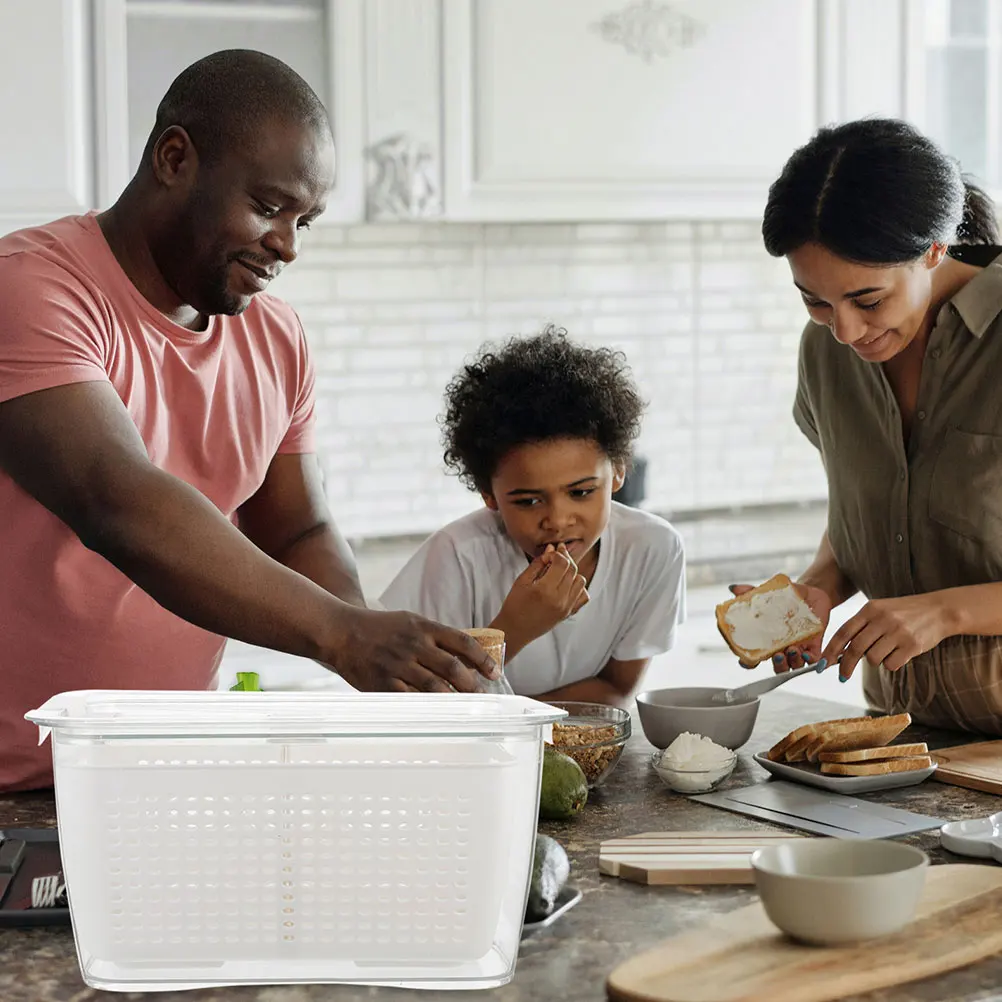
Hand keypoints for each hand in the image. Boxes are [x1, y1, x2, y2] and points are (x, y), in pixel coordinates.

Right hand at [324, 608, 498, 692]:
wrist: (342, 631)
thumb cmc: (379, 627)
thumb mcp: (411, 621)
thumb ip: (436, 636)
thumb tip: (466, 655)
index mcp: (424, 627)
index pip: (463, 643)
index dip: (483, 660)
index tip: (495, 673)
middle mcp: (414, 645)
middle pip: (453, 668)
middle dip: (472, 685)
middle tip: (482, 696)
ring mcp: (398, 665)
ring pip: (435, 687)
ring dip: (454, 699)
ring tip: (464, 707)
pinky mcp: (383, 682)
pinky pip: (410, 699)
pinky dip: (426, 708)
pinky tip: (436, 713)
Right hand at [495, 544, 588, 651]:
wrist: (515, 630)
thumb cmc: (514, 604)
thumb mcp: (522, 581)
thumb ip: (538, 563)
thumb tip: (551, 549)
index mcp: (545, 589)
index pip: (562, 563)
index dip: (558, 553)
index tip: (550, 552)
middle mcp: (559, 599)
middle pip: (573, 570)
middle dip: (566, 558)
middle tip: (556, 555)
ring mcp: (566, 607)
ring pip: (581, 581)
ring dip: (572, 572)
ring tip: (560, 571)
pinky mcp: (568, 613)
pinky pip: (583, 596)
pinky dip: (578, 587)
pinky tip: (566, 585)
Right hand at [728, 581, 832, 671]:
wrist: (810, 594)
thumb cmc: (786, 597)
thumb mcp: (768, 594)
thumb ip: (751, 592)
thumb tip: (734, 588)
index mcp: (767, 640)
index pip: (754, 657)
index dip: (747, 662)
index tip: (744, 660)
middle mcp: (782, 647)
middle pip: (777, 666)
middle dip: (777, 665)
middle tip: (777, 655)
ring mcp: (798, 648)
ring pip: (794, 665)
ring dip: (792, 662)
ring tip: (792, 649)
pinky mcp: (814, 645)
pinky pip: (813, 659)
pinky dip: (810, 660)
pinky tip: (807, 652)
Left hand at [822, 593, 949, 680]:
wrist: (939, 610)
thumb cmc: (904, 613)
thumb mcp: (880, 610)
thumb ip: (861, 627)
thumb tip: (839, 652)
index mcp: (870, 609)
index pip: (843, 632)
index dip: (830, 650)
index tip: (822, 664)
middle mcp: (882, 619)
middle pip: (855, 648)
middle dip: (846, 665)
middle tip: (843, 676)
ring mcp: (898, 632)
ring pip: (873, 659)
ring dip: (875, 661)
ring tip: (886, 651)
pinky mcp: (912, 645)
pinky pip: (891, 664)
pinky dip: (891, 664)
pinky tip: (899, 654)